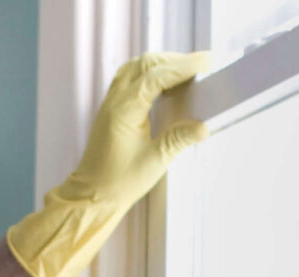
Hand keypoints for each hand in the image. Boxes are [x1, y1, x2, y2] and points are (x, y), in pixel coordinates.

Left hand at [59, 51, 213, 214]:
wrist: (92, 194)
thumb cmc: (119, 182)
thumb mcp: (154, 163)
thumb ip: (178, 140)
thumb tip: (204, 126)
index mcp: (124, 111)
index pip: (156, 77)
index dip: (183, 66)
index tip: (206, 60)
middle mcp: (115, 101)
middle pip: (146, 64)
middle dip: (175, 60)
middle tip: (201, 66)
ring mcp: (110, 102)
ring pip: (136, 67)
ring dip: (161, 63)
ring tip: (186, 72)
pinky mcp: (111, 107)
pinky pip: (129, 77)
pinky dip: (149, 72)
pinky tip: (165, 81)